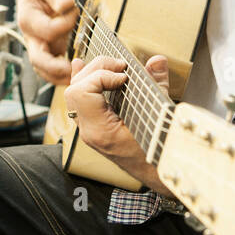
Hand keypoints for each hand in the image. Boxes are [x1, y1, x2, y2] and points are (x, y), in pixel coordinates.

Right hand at [16, 0, 77, 84]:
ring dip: (60, 77)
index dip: (65, 23)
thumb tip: (66, 5)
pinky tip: (78, 76)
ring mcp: (38, 47)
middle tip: (73, 70)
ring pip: (44, 70)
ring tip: (78, 79)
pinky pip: (52, 70)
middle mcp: (31, 38)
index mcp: (27, 20)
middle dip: (55, 68)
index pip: (48, 30)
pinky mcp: (48, 51)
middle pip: (38, 60)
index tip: (75, 10)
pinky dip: (63, 75)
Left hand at [64, 54, 171, 191]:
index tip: (124, 76)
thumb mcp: (160, 117)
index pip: (82, 93)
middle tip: (121, 67)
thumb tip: (157, 60)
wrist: (158, 173)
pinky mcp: (94, 126)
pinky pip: (79, 101)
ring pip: (74, 94)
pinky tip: (81, 67)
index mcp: (101, 132)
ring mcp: (89, 129)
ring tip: (112, 67)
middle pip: (75, 89)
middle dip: (97, 69)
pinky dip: (83, 82)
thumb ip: (157, 86)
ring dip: (90, 74)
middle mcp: (90, 131)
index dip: (101, 76)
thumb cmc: (160, 151)